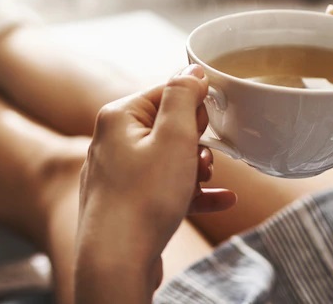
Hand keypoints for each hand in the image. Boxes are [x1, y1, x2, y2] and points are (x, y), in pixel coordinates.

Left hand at [76, 65, 235, 302]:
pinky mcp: (125, 202)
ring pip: (167, 159)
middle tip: (204, 159)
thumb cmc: (143, 198)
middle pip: (166, 126)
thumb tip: (192, 70)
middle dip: (194, 141)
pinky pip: (163, 188)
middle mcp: (111, 140)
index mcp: (118, 116)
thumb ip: (183, 97)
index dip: (194, 107)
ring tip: (207, 180)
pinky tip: (222, 201)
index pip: (164, 92)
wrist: (115, 261)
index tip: (208, 127)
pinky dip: (190, 192)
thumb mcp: (173, 138)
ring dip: (195, 168)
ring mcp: (116, 173)